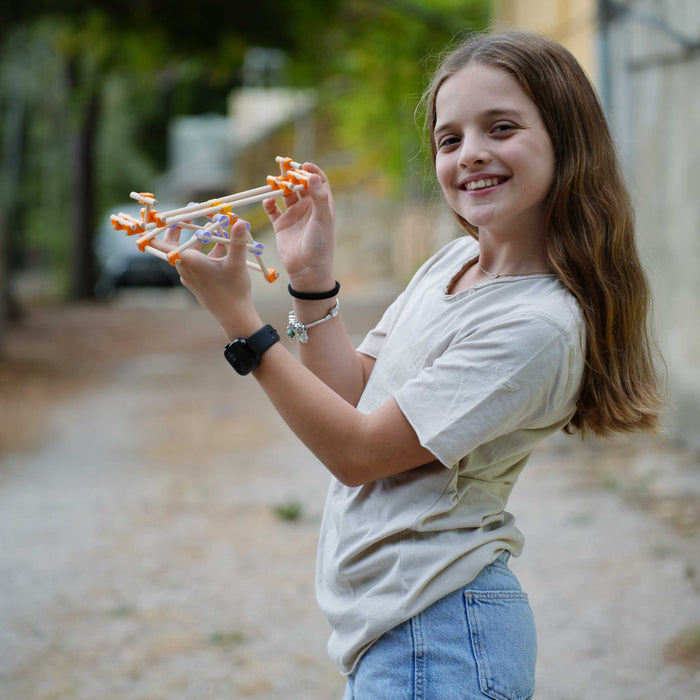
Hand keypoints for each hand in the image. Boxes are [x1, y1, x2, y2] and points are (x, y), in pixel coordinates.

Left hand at [154, 220, 261, 339]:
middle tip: (187, 216)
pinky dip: (203, 252)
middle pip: (174, 245)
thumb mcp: (237, 263)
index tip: (150, 221)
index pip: (161, 245)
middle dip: (180, 230)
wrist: (234, 316)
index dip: (154, 232)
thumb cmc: (233, 290)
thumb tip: (241, 222)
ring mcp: (190, 277)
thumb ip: (237, 241)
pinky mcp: (196, 283)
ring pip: (186, 253)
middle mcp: (185, 269)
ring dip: (197, 240)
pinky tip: (220, 248)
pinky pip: (194, 263)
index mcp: (190, 262)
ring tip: (212, 227)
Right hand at [263, 162, 335, 292]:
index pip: (318, 181)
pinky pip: (272, 209)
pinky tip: (268, 201)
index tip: (304, 165)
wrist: (307, 269)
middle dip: (291, 174)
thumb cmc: (320, 245)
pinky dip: (269, 203)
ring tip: (273, 180)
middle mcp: (308, 208)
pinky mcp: (281, 225)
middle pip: (299, 184)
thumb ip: (319, 198)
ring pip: (285, 194)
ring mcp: (294, 215)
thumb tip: (313, 176)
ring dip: (279, 186)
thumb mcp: (323, 220)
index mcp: (322, 205)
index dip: (311, 171)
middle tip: (284, 166)